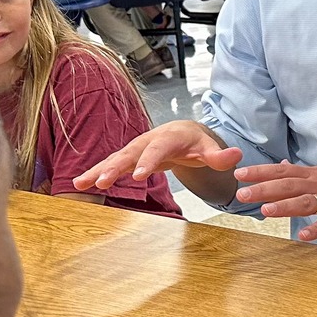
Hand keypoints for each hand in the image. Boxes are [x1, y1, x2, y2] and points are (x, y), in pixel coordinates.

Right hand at [74, 119, 240, 191]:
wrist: (181, 132)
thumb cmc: (195, 142)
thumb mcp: (208, 148)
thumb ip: (220, 155)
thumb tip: (237, 155)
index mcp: (167, 139)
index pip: (156, 150)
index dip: (147, 162)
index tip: (139, 176)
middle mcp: (146, 142)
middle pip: (129, 154)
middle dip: (115, 167)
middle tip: (103, 180)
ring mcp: (134, 149)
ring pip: (113, 159)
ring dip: (98, 170)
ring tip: (81, 183)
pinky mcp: (126, 158)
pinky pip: (108, 165)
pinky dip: (94, 172)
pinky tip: (79, 184)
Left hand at [232, 161, 316, 242]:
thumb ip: (302, 172)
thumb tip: (281, 165)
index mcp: (314, 175)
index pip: (282, 170)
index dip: (261, 172)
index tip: (240, 173)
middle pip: (288, 184)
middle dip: (264, 188)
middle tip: (242, 193)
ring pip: (305, 202)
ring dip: (284, 206)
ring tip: (265, 210)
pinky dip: (315, 229)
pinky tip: (303, 236)